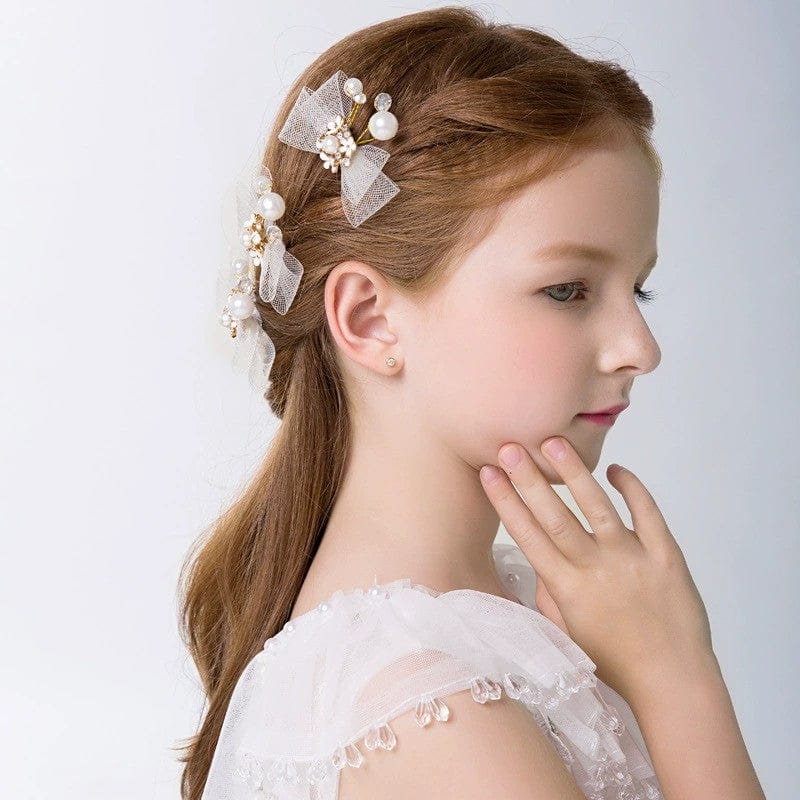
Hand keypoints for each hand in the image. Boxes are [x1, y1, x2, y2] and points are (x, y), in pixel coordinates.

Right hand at [479, 437, 713, 702]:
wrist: (672, 682)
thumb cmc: (614, 662)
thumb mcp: (566, 634)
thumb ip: (548, 595)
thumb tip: (537, 560)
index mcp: (568, 590)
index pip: (528, 536)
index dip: (505, 502)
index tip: (488, 473)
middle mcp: (596, 569)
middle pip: (555, 515)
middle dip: (528, 478)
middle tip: (509, 446)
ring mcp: (632, 560)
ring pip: (598, 507)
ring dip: (574, 473)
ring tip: (553, 442)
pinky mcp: (666, 557)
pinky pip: (648, 513)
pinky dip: (633, 488)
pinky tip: (616, 469)